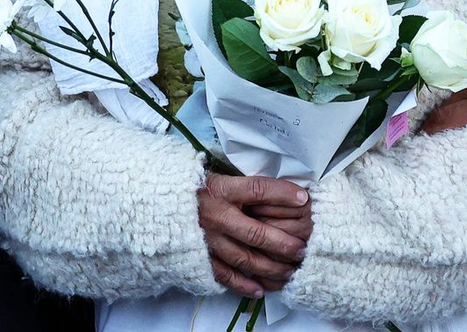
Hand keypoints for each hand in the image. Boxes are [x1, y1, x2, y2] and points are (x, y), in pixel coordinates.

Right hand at [198, 173, 311, 298]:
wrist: (163, 204)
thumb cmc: (198, 189)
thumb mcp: (220, 177)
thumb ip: (245, 185)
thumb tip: (279, 189)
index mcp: (222, 190)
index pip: (258, 189)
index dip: (282, 193)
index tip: (303, 198)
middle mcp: (217, 216)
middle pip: (256, 232)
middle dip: (283, 243)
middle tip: (301, 249)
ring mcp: (209, 240)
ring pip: (245, 258)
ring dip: (270, 267)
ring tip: (288, 271)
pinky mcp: (201, 258)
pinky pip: (225, 276)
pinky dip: (244, 284)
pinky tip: (260, 289)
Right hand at [425, 29, 466, 195]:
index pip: (449, 116)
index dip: (433, 126)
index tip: (421, 136)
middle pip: (448, 101)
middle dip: (435, 115)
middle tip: (426, 128)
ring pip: (456, 87)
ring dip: (446, 100)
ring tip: (440, 114)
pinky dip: (459, 87)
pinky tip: (464, 93)